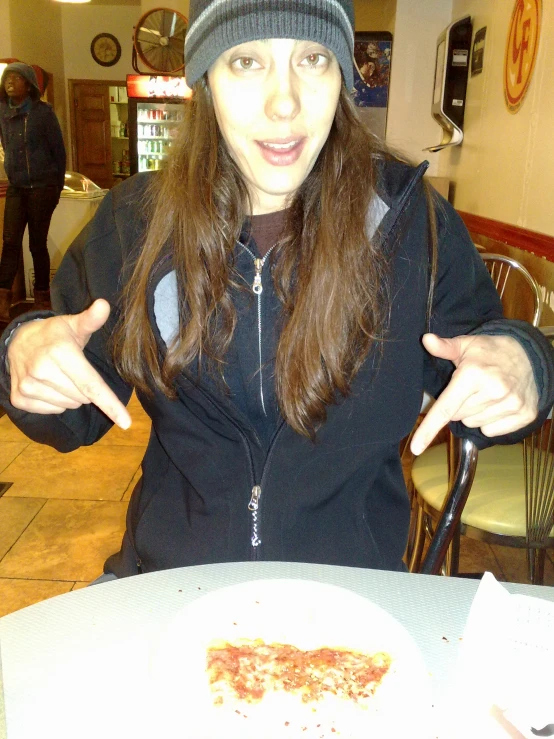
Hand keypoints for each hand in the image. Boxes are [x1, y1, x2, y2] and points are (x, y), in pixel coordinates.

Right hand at [7, 299, 130, 429]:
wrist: (17, 342)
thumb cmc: (54, 334)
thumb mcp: (73, 325)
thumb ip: (91, 320)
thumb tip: (104, 305)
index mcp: (60, 352)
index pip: (91, 385)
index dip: (110, 404)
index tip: (126, 423)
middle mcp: (41, 370)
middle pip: (83, 397)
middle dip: (85, 389)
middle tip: (74, 370)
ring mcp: (28, 386)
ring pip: (69, 405)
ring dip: (71, 395)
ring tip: (60, 375)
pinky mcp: (19, 399)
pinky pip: (52, 410)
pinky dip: (56, 402)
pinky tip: (48, 385)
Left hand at [410, 333, 538, 454]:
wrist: (529, 355)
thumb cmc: (490, 351)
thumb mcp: (466, 345)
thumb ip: (444, 347)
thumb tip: (426, 340)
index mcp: (474, 374)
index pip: (445, 408)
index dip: (428, 429)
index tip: (415, 448)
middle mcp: (494, 391)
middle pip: (457, 417)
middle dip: (459, 405)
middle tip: (470, 389)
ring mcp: (511, 405)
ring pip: (474, 424)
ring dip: (475, 413)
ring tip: (486, 394)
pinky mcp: (524, 415)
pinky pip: (492, 431)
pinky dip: (491, 422)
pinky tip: (498, 404)